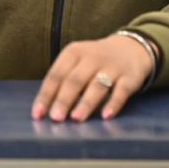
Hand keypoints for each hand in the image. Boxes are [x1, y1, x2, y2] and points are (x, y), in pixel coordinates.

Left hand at [31, 35, 155, 121]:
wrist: (131, 48)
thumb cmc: (95, 61)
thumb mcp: (77, 61)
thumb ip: (64, 79)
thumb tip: (46, 107)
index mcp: (73, 52)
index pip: (56, 74)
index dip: (46, 95)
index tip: (37, 113)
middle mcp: (92, 57)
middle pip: (75, 80)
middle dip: (63, 100)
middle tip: (55, 118)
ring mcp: (112, 67)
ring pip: (97, 86)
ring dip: (85, 103)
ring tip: (76, 119)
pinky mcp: (129, 77)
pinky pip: (121, 91)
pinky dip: (113, 103)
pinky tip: (106, 116)